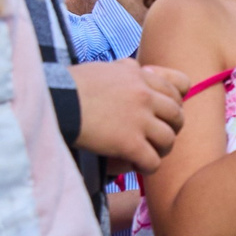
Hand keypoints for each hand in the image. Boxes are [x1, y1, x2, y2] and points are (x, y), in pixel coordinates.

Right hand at [73, 60, 187, 172]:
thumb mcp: (104, 68)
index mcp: (139, 76)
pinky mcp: (130, 143)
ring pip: (169, 140)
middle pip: (177, 115)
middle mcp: (144, 96)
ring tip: (149, 153)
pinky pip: (153, 161)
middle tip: (158, 136)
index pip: (179, 87)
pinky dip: (147, 167)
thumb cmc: (71, 86)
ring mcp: (139, 120)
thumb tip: (135, 68)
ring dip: (161, 150)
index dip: (176, 102)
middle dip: (172, 128)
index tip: (164, 112)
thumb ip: (125, 69)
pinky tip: (136, 165)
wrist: (55, 102)